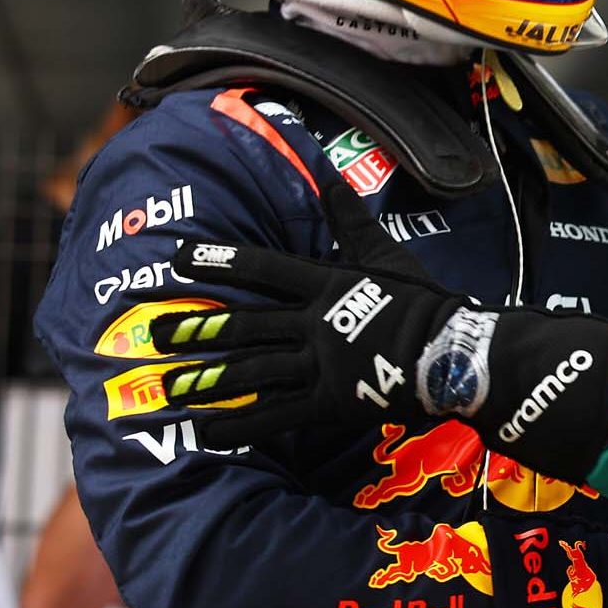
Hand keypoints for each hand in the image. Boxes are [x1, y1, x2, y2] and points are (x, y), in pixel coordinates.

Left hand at [154, 175, 607, 480]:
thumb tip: (329, 176)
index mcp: (326, 284)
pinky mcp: (328, 403)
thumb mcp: (385, 253)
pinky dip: (239, 425)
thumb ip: (349, 218)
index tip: (180, 257)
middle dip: (196, 328)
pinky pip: (275, 416)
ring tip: (168, 385)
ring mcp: (320, 365)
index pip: (263, 267)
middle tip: (154, 333)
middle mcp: (314, 323)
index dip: (220, 261)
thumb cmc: (424, 301)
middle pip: (244, 324)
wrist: (454, 352)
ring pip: (252, 371)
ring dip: (207, 379)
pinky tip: (205, 432)